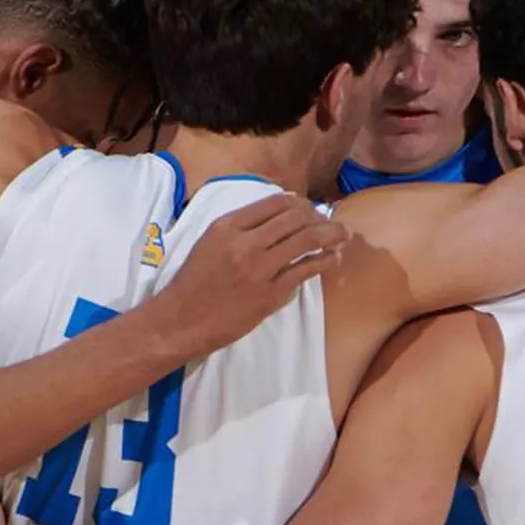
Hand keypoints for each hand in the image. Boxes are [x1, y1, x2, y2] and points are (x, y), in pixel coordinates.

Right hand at [149, 194, 349, 356]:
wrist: (181, 320)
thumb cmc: (192, 282)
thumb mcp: (209, 242)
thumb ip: (239, 227)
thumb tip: (278, 210)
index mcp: (227, 226)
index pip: (274, 203)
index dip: (299, 203)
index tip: (310, 208)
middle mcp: (245, 243)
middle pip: (295, 218)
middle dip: (319, 217)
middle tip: (332, 222)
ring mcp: (260, 269)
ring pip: (306, 240)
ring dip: (332, 234)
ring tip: (344, 234)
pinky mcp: (271, 294)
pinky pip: (306, 270)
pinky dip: (325, 261)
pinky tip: (334, 258)